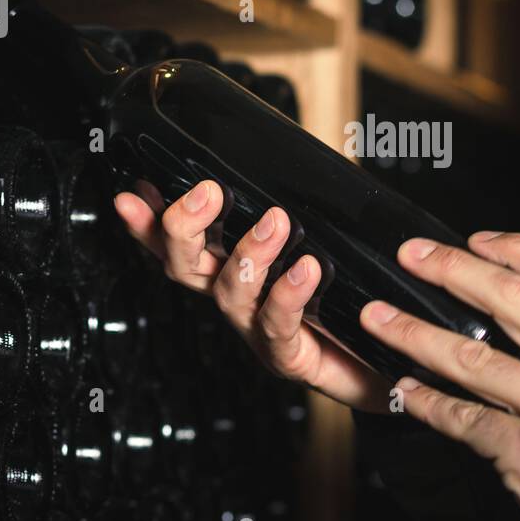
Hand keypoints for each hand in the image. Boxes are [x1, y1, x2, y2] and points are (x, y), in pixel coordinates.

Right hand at [115, 180, 392, 412]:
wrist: (387, 361)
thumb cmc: (349, 299)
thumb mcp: (322, 241)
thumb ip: (301, 207)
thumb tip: (297, 159)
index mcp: (232, 269)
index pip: (178, 244)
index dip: (149, 224)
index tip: (133, 196)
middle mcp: (237, 299)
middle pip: (186, 267)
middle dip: (185, 229)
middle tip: (207, 193)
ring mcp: (257, 331)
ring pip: (231, 293)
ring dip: (249, 253)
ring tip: (276, 222)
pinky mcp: (289, 358)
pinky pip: (278, 326)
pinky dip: (288, 294)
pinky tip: (305, 269)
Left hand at [360, 231, 519, 520]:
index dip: (516, 248)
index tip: (478, 240)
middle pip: (512, 296)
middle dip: (452, 268)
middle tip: (412, 254)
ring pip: (471, 353)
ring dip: (413, 332)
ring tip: (378, 319)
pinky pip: (463, 417)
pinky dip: (425, 403)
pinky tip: (403, 391)